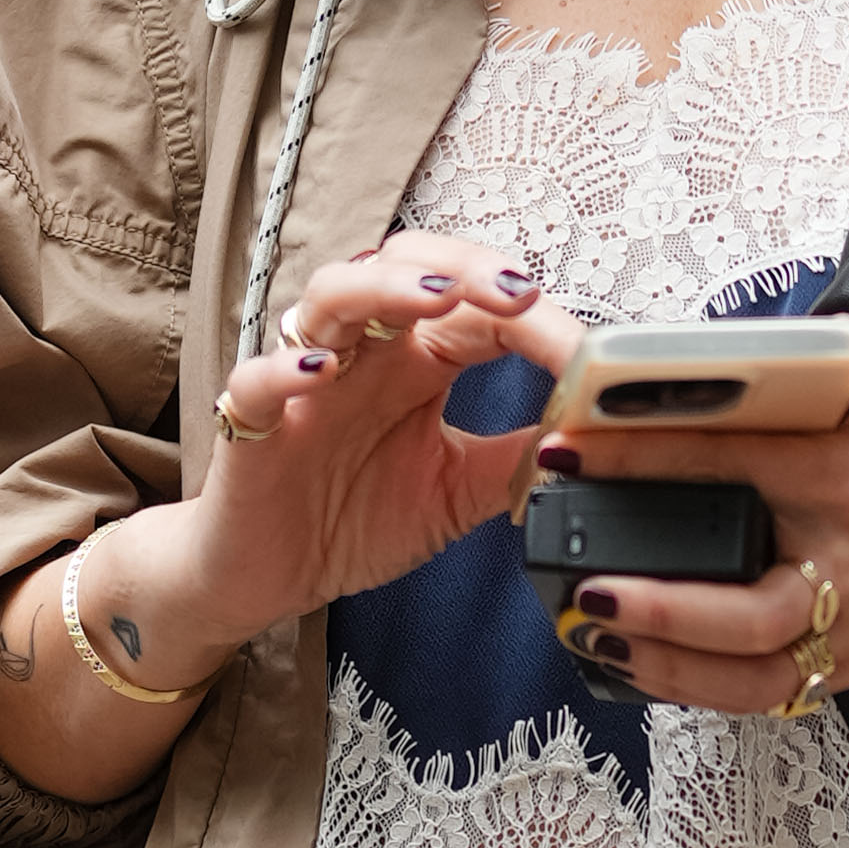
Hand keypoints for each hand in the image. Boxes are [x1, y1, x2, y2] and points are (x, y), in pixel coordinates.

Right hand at [167, 229, 569, 645]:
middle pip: (406, 269)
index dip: (531, 316)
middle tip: (517, 292)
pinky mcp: (253, 425)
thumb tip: (594, 440)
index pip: (479, 311)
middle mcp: (364, 355)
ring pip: (332, 296)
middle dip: (464, 268)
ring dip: (384, 288)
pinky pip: (258, 380)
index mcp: (417, 363)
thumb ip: (519, 461)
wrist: (269, 579)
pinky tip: (323, 370)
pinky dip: (286, 368)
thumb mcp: (459, 494)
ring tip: (435, 300)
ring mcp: (306, 382)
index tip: (583, 348)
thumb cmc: (353, 521)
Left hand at [541, 334, 848, 720]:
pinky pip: (763, 694)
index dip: (641, 459)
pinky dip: (694, 684)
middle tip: (592, 594)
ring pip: (758, 677)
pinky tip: (636, 659)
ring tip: (598, 635)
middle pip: (757, 615)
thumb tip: (734, 349)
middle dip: (667, 611)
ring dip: (671, 666)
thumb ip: (822, 346)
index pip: (733, 465)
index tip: (568, 455)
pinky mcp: (841, 665)